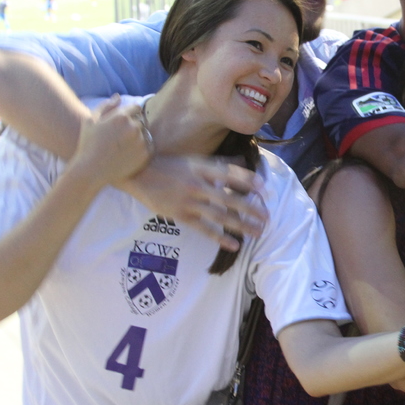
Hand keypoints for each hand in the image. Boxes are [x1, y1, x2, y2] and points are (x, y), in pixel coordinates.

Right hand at [69, 96, 150, 186]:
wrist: (91, 170)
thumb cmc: (87, 144)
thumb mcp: (91, 121)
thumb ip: (106, 106)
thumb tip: (118, 97)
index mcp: (121, 117)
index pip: (136, 108)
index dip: (130, 114)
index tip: (123, 124)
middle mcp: (134, 127)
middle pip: (142, 121)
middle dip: (134, 126)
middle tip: (121, 138)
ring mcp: (141, 141)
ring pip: (146, 133)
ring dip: (139, 137)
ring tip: (123, 147)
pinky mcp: (145, 154)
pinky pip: (149, 146)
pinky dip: (142, 148)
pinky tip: (129, 154)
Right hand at [120, 154, 267, 250]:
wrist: (136, 173)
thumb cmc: (168, 165)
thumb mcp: (194, 159)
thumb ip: (219, 163)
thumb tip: (243, 161)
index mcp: (202, 168)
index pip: (232, 174)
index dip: (250, 182)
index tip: (265, 190)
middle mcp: (197, 184)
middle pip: (230, 199)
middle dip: (251, 209)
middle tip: (268, 217)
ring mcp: (188, 201)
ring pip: (220, 216)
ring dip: (241, 226)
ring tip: (257, 233)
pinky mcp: (180, 215)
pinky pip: (203, 229)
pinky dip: (220, 238)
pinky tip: (234, 245)